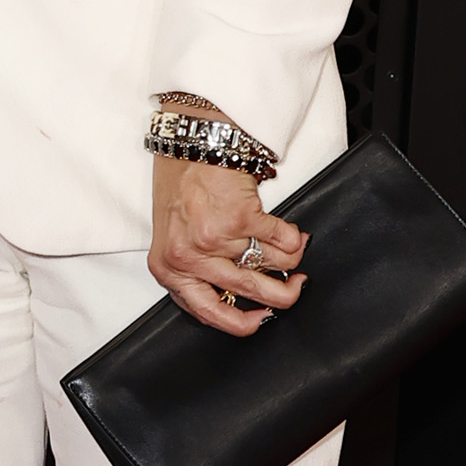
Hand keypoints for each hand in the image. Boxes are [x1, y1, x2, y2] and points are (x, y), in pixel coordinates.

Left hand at [148, 148, 306, 338]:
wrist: (191, 143)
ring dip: (291, 260)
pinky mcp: (241, 218)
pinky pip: (283, 241)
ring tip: (292, 251)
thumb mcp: (173, 236)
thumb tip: (244, 299)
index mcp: (170, 269)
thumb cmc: (180, 185)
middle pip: (251, 292)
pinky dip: (293, 238)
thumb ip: (197, 271)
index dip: (243, 323)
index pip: (209, 312)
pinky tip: (291, 232)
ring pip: (273, 266)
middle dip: (283, 294)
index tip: (261, 320)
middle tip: (295, 287)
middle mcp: (190, 258)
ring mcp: (216, 239)